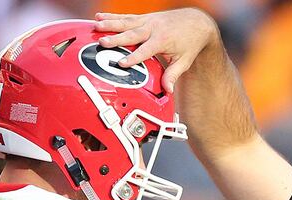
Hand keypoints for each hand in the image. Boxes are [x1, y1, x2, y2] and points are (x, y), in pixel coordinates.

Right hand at [94, 8, 217, 92]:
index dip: (133, 57)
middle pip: (132, 34)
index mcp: (163, 40)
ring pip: (126, 22)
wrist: (196, 22)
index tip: (121, 64)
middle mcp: (153, 28)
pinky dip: (112, 16)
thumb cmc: (190, 43)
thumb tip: (168, 90)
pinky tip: (98, 16)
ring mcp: (148, 21)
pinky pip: (126, 17)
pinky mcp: (144, 18)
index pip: (145, 50)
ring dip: (109, 24)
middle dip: (116, 39)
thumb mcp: (184, 61)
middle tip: (102, 42)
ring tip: (95, 26)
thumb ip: (173, 75)